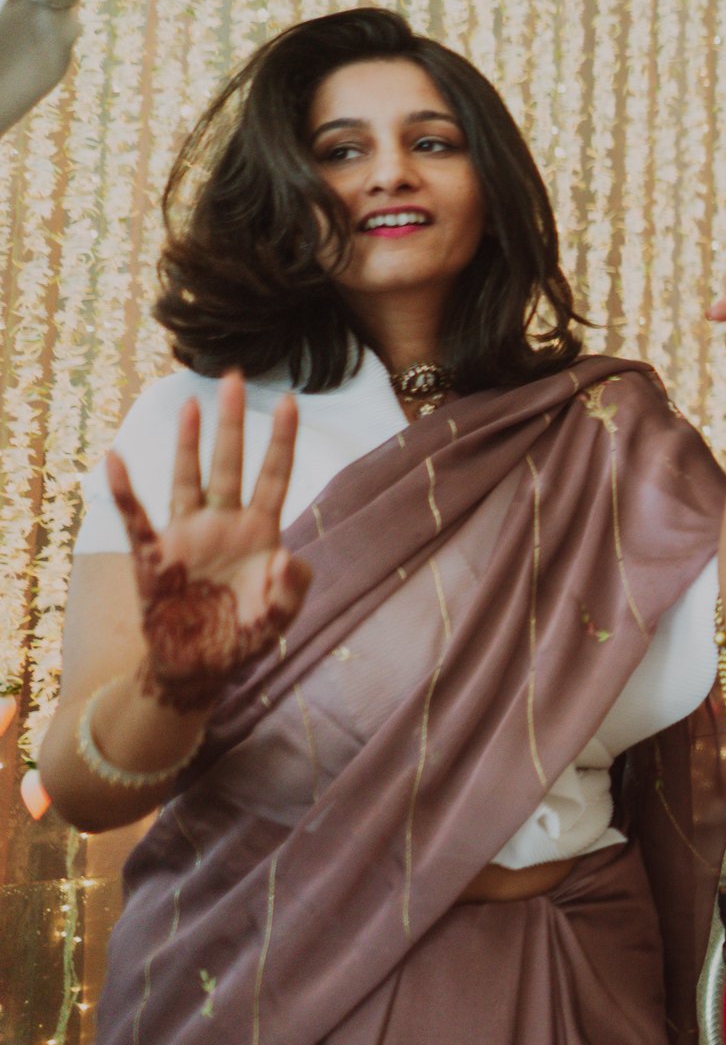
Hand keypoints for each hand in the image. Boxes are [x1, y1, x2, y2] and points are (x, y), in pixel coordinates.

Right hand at [104, 371, 310, 713]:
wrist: (199, 667)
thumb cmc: (242, 637)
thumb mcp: (278, 617)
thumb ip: (291, 589)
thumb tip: (287, 557)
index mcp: (260, 531)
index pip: (276, 475)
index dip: (283, 439)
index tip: (291, 400)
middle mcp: (224, 524)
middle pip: (231, 463)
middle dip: (234, 422)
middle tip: (235, 376)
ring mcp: (188, 536)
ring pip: (189, 479)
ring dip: (188, 443)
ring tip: (191, 404)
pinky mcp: (155, 556)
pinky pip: (137, 518)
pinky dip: (125, 490)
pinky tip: (115, 459)